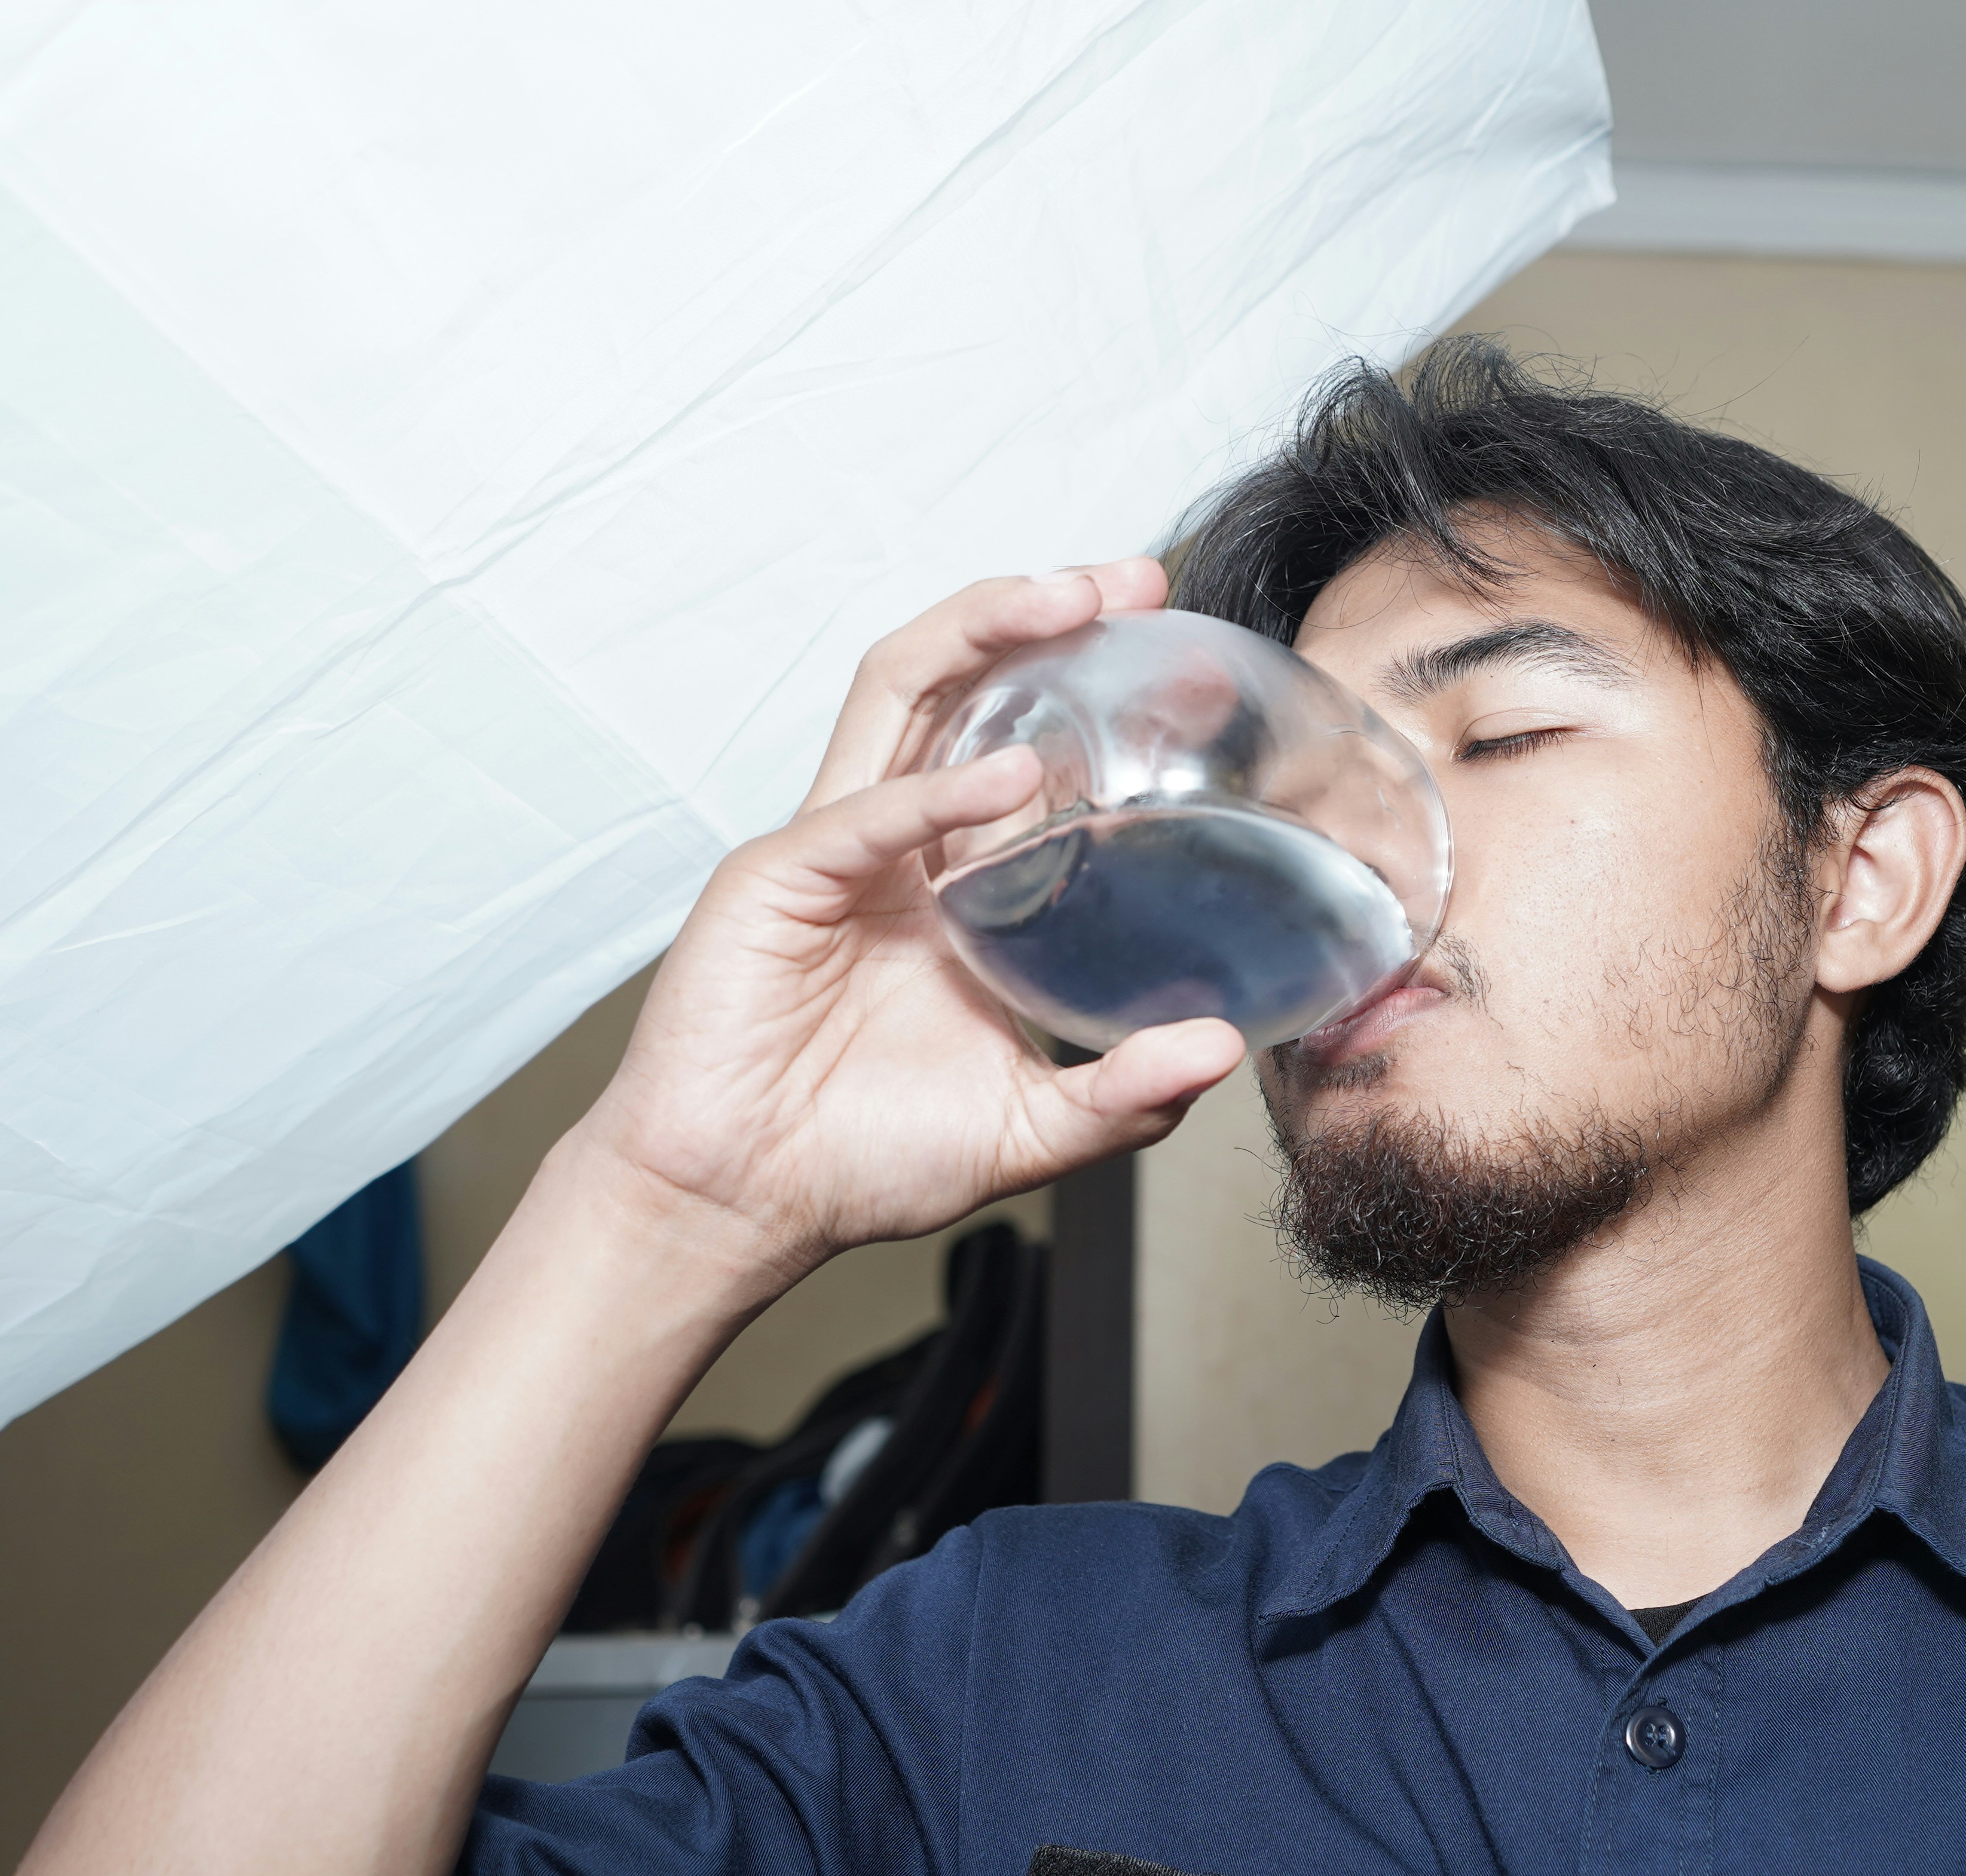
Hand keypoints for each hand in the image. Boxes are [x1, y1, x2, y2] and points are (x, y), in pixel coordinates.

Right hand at [573, 560, 1246, 1286]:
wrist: (742, 1206)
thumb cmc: (861, 1157)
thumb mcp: (1027, 1128)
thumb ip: (1125, 1092)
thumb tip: (1223, 1049)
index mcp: (953, 882)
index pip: (1031, 749)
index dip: (1100, 697)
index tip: (1198, 674)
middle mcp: (896, 842)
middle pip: (966, 682)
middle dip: (1045, 612)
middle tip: (1137, 579)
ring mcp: (832, 849)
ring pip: (902, 693)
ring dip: (982, 630)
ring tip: (1069, 598)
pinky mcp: (775, 881)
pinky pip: (862, 815)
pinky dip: (935, 788)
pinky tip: (1007, 778)